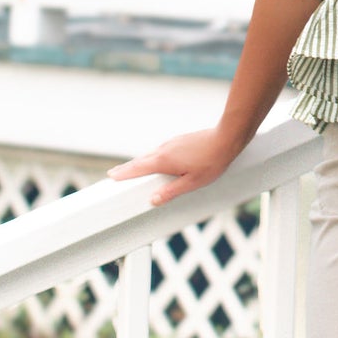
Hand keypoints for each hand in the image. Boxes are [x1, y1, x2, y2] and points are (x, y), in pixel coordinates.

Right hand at [107, 126, 241, 207]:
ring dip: (140, 162)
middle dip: (128, 168)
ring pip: (151, 154)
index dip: (124, 173)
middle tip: (115, 174)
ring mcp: (171, 143)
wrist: (226, 138)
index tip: (111, 176)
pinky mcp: (179, 140)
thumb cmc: (212, 161)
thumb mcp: (192, 183)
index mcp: (164, 160)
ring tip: (132, 169)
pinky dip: (152, 157)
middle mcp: (164, 149)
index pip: (138, 168)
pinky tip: (156, 161)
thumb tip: (153, 200)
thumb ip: (171, 192)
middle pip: (141, 160)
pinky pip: (160, 150)